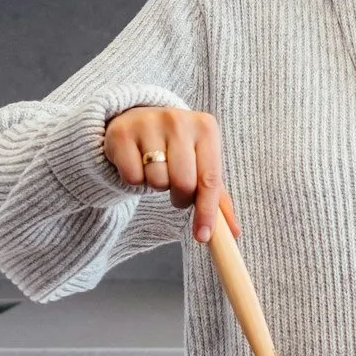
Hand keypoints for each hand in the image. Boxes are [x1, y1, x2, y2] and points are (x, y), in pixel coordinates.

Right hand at [103, 106, 236, 243]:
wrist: (138, 119)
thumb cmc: (176, 147)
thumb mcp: (200, 162)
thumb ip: (216, 196)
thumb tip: (233, 232)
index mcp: (206, 127)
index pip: (210, 179)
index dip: (207, 211)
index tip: (202, 236)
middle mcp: (178, 120)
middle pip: (183, 183)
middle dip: (180, 198)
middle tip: (176, 191)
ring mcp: (149, 123)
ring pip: (157, 181)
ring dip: (156, 185)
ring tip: (155, 170)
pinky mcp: (122, 133)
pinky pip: (132, 177)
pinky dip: (134, 180)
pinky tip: (137, 164)